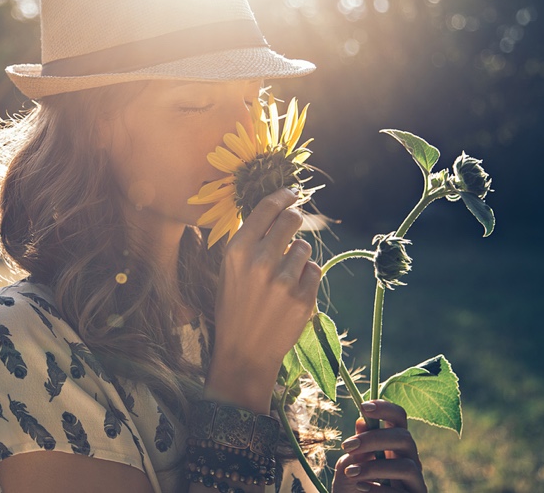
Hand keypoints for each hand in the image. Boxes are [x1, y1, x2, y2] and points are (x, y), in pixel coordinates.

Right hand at [204, 188, 320, 411]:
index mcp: (237, 250)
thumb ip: (249, 241)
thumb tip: (275, 209)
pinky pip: (314, 270)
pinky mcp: (303, 298)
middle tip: (292, 227)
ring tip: (282, 276)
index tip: (291, 192)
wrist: (244, 351)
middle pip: (292, 220)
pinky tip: (291, 292)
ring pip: (305, 247)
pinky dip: (306, 277)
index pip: (267, 208)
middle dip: (294, 221)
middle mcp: (260, 261)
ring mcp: (283, 281)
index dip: (283, 195)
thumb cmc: (234, 306)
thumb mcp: (229, 269)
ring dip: (298, 256)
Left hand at [333, 400, 426, 491]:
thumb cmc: (353, 489)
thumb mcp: (349, 467)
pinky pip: (401, 492)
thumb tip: (363, 421)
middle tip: (347, 445)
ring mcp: (414, 482)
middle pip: (405, 438)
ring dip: (374, 466)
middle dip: (374, 439)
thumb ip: (358, 448)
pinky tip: (360, 488)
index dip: (386, 408)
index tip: (363, 406)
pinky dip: (379, 488)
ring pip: (407, 465)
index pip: (399, 419)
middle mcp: (408, 460)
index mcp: (392, 445)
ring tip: (350, 473)